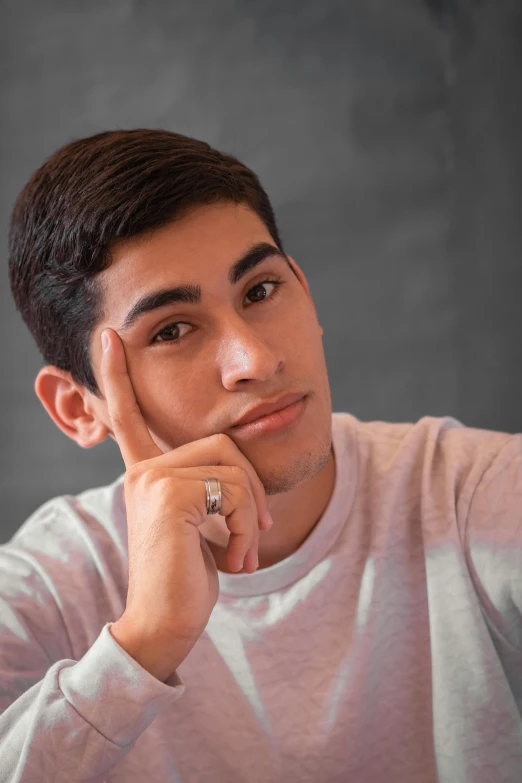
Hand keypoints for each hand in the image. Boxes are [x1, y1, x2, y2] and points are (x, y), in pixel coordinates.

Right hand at [100, 328, 271, 679]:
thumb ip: (213, 490)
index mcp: (146, 473)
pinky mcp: (167, 495)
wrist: (166, 622)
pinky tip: (234, 559)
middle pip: (223, 443)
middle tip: (256, 530)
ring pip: (234, 469)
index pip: (130, 418)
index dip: (118, 377)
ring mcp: (152, 480)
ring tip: (242, 551)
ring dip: (251, 516)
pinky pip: (234, 491)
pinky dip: (247, 528)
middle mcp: (143, 471)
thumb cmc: (188, 575)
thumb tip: (249, 481)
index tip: (109, 338)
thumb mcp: (203, 524)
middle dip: (252, 489)